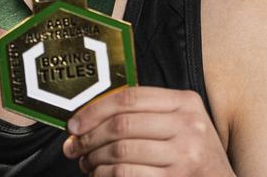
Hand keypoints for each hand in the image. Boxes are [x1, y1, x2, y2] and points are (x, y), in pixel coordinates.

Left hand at [62, 86, 232, 175]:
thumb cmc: (193, 154)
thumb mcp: (180, 124)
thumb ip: (145, 113)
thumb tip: (90, 117)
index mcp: (185, 102)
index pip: (129, 98)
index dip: (94, 110)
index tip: (74, 123)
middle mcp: (188, 124)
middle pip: (121, 124)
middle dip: (88, 138)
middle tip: (73, 147)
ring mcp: (185, 153)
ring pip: (120, 150)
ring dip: (94, 159)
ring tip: (86, 164)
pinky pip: (127, 174)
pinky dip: (105, 176)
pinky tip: (100, 176)